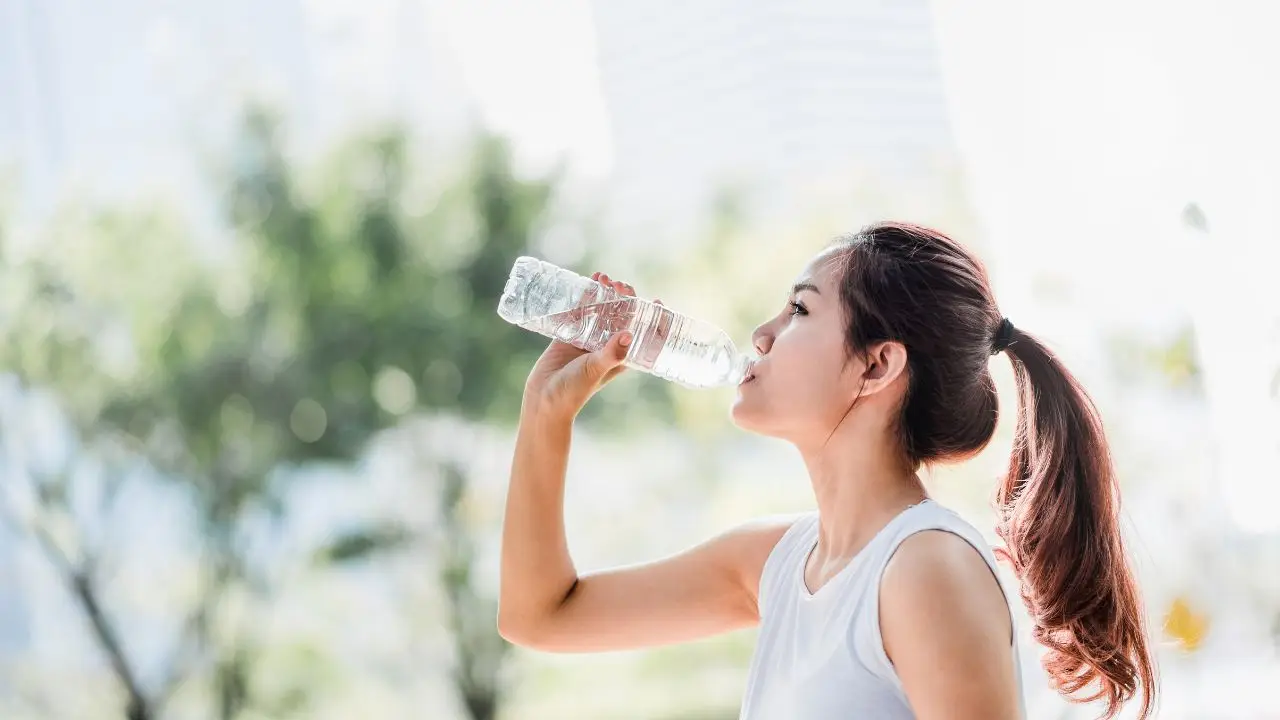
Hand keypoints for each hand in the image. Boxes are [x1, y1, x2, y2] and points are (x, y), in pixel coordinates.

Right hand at [522, 273, 662, 420]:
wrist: (544, 399)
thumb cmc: (574, 391)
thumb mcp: (595, 370)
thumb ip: (611, 354)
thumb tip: (628, 334)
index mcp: (620, 356)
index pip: (642, 334)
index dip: (652, 318)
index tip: (657, 300)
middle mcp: (607, 346)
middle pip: (622, 316)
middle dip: (624, 298)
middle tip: (619, 284)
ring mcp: (588, 339)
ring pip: (601, 311)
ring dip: (603, 293)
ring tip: (602, 277)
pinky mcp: (570, 335)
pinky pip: (579, 312)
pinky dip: (583, 297)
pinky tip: (585, 283)